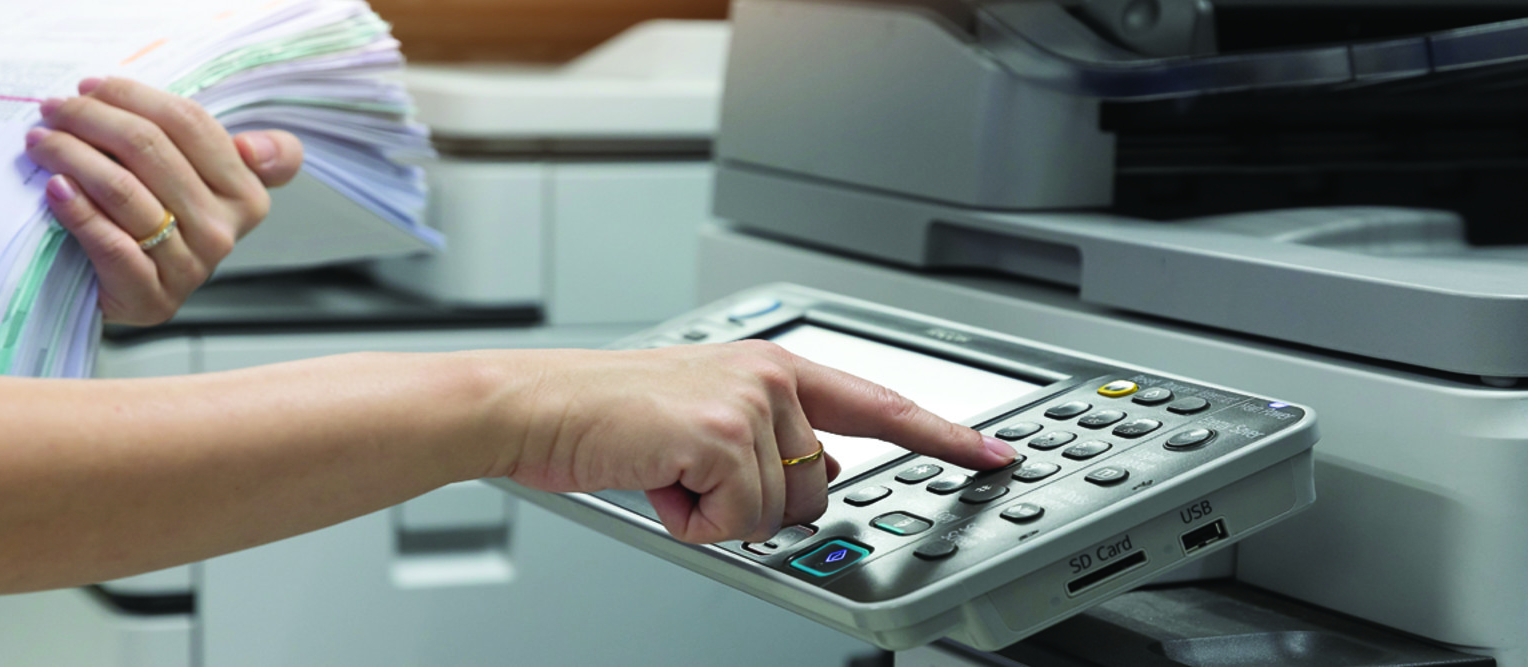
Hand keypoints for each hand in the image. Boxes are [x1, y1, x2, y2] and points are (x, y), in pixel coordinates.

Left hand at [24, 77, 304, 325]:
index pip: (190, 123)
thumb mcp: (205, 179)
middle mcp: (224, 230)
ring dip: (70, 155)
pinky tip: (54, 188)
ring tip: (40, 141)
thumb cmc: (157, 220)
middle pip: (150, 148)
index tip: (92, 87)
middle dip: (91, 118)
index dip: (134, 96)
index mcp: (247, 194)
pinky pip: (110, 243)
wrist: (125, 291)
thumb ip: (251, 153)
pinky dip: (77, 210)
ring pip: (124, 190)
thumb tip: (252, 148)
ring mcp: (189, 267)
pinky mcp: (151, 298)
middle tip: (54, 109)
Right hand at [488, 341, 1019, 543]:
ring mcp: (750, 403)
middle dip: (757, 506)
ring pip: (778, 512)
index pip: (878, 404)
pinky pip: (738, 521)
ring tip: (666, 473)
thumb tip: (820, 479)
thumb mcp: (704, 421)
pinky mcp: (722, 435)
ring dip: (716, 513)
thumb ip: (772, 441)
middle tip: (692, 477)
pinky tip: (657, 483)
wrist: (536, 406)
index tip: (991, 455)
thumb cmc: (606, 418)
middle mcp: (771, 376)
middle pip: (819, 490)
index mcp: (773, 367)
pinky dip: (692, 522)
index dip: (943, 434)